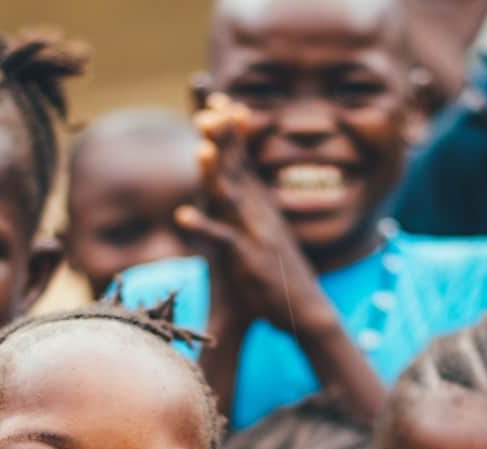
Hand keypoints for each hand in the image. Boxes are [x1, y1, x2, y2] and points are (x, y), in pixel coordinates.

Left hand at [177, 94, 330, 333]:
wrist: (305, 311)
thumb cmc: (277, 273)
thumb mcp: (261, 232)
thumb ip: (249, 206)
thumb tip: (236, 184)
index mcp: (260, 204)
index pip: (243, 160)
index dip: (231, 131)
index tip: (217, 100)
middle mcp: (259, 212)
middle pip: (237, 168)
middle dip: (224, 138)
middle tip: (208, 108)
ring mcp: (255, 233)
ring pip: (231, 197)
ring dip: (214, 173)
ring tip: (200, 149)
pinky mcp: (248, 259)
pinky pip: (222, 240)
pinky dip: (203, 227)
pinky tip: (182, 215)